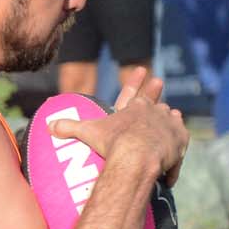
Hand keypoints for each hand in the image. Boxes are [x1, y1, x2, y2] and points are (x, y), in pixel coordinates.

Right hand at [49, 72, 188, 185]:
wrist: (137, 156)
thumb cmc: (112, 142)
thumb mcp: (88, 132)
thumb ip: (69, 127)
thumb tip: (48, 125)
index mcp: (134, 107)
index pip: (133, 93)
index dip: (136, 82)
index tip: (143, 70)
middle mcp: (154, 112)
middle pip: (156, 102)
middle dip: (156, 93)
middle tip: (159, 81)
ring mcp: (170, 125)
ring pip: (171, 118)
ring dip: (170, 119)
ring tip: (172, 117)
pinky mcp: (180, 141)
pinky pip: (180, 143)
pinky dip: (176, 150)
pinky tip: (173, 158)